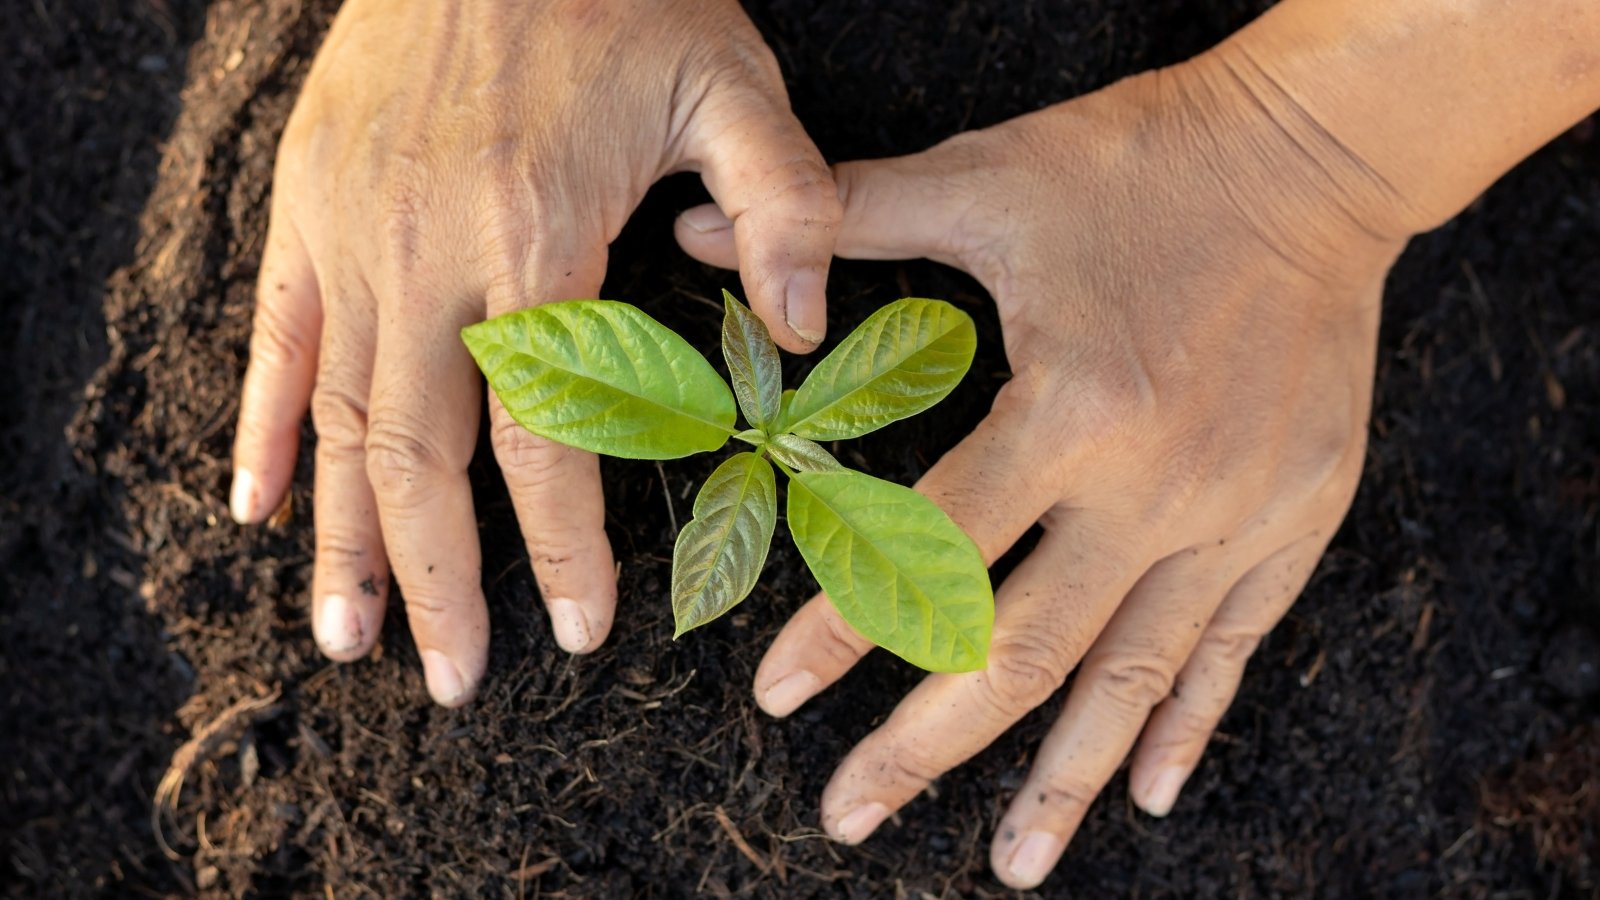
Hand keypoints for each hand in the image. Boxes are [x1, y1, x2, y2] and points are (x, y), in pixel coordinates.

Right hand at [229, 0, 841, 705]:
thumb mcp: (731, 82)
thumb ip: (785, 203)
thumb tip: (799, 327)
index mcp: (536, 238)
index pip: (544, 438)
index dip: (559, 548)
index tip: (573, 629)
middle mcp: (426, 254)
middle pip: (421, 459)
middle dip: (438, 582)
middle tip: (450, 680)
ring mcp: (350, 233)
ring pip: (337, 420)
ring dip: (342, 540)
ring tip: (345, 639)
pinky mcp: (306, 206)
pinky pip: (273, 339)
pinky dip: (264, 429)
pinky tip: (258, 507)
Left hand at [677, 50, 1410, 886]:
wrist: (1315, 156)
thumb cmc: (1140, 163)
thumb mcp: (986, 181)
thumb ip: (843, 217)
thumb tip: (706, 228)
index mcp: (1072, 409)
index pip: (933, 551)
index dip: (846, 630)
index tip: (778, 694)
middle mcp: (1154, 486)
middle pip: (1025, 650)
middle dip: (927, 747)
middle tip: (854, 816)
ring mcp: (1233, 516)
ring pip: (1132, 679)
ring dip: (1061, 781)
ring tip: (1008, 867)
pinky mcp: (1293, 521)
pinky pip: (1233, 648)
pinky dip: (1187, 725)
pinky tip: (1151, 794)